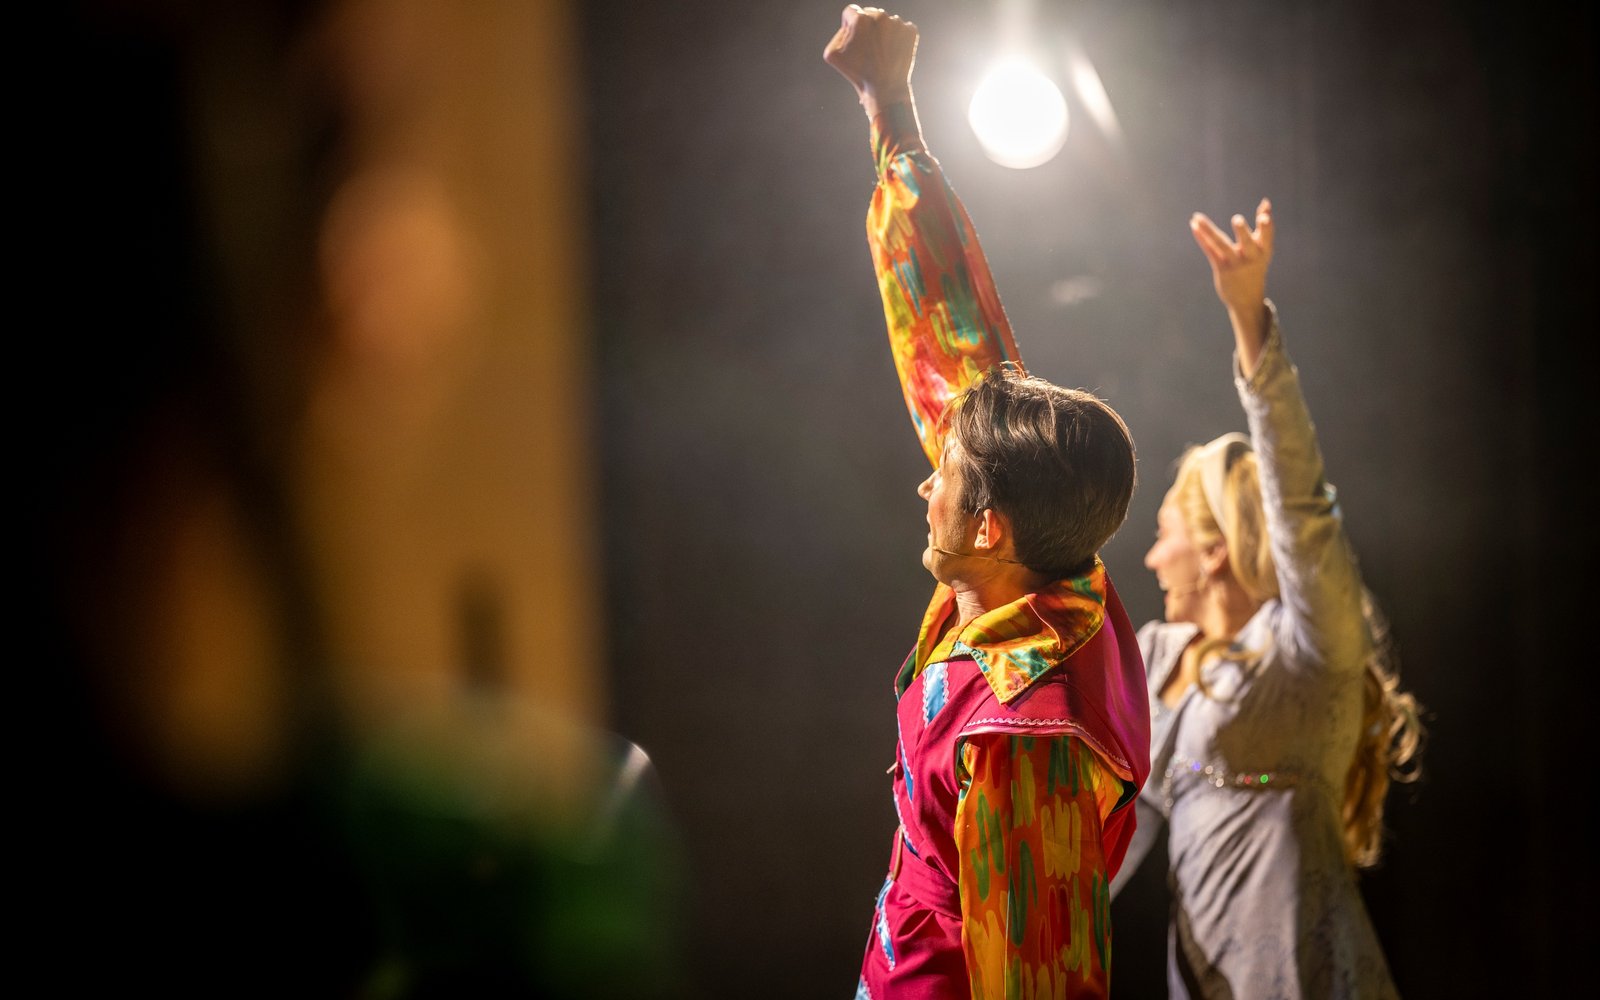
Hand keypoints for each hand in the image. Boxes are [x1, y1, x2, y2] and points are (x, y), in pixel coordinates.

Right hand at [823, 5, 917, 117]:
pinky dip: (898, 38)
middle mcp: (880, 16)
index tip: (853, 39)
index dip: (849, 25)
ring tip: (881, 53)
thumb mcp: (832, 55)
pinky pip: (901, 29)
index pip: (851, 12)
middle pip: (870, 14)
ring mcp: (897, 23)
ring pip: (886, 22)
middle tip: (868, 49)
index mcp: (860, 19)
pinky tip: (892, 52)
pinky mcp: (910, 31)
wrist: (886, 89)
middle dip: (867, 28)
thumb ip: (836, 35)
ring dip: (883, 33)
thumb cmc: (858, 74)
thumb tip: (847, 27)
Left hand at [1190, 198, 1272, 342]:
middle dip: (1243, 232)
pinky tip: (1194, 226)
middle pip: (1247, 243)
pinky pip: (1210, 251)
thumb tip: (1266, 201)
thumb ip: (1263, 225)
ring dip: (1209, 231)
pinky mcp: (1222, 269)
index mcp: (1264, 251)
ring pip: (1221, 244)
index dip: (1266, 227)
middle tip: (1237, 219)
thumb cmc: (1256, 267)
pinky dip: (1201, 238)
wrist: (1247, 299)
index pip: (1267, 237)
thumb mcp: (1263, 249)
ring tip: (1197, 217)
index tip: (1263, 216)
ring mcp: (1235, 264)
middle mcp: (1251, 257)